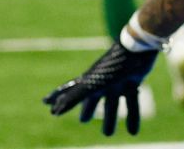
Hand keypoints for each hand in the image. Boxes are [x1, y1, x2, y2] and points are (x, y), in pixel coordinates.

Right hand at [43, 40, 158, 135]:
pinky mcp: (134, 82)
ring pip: (112, 105)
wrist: (137, 49)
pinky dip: (132, 118)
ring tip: (108, 134)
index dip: (59, 97)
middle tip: (84, 120)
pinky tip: (133, 132)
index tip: (45, 102)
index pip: (69, 91)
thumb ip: (73, 98)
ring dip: (110, 119)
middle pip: (92, 99)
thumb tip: (55, 112)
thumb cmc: (112, 67)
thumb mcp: (91, 85)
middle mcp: (102, 81)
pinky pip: (132, 104)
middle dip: (88, 109)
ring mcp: (118, 82)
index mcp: (88, 80)